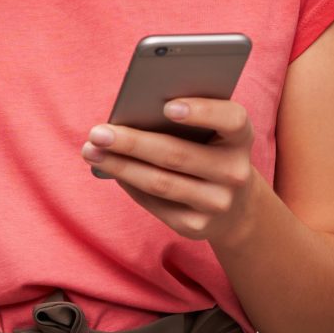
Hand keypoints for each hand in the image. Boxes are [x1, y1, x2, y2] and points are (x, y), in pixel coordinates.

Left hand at [80, 98, 262, 246]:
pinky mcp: (196, 226)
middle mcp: (235, 172)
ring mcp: (217, 203)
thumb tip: (130, 112)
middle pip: (177, 155)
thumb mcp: (211, 130)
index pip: (231, 119)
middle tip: (98, 132)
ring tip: (92, 151)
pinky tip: (109, 169)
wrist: (234, 205)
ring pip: (160, 183)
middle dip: (132, 142)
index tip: (167, 106)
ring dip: (120, 166)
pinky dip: (128, 183)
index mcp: (241, 137)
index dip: (202, 111)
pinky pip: (154, 203)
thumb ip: (184, 115)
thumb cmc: (210, 148)